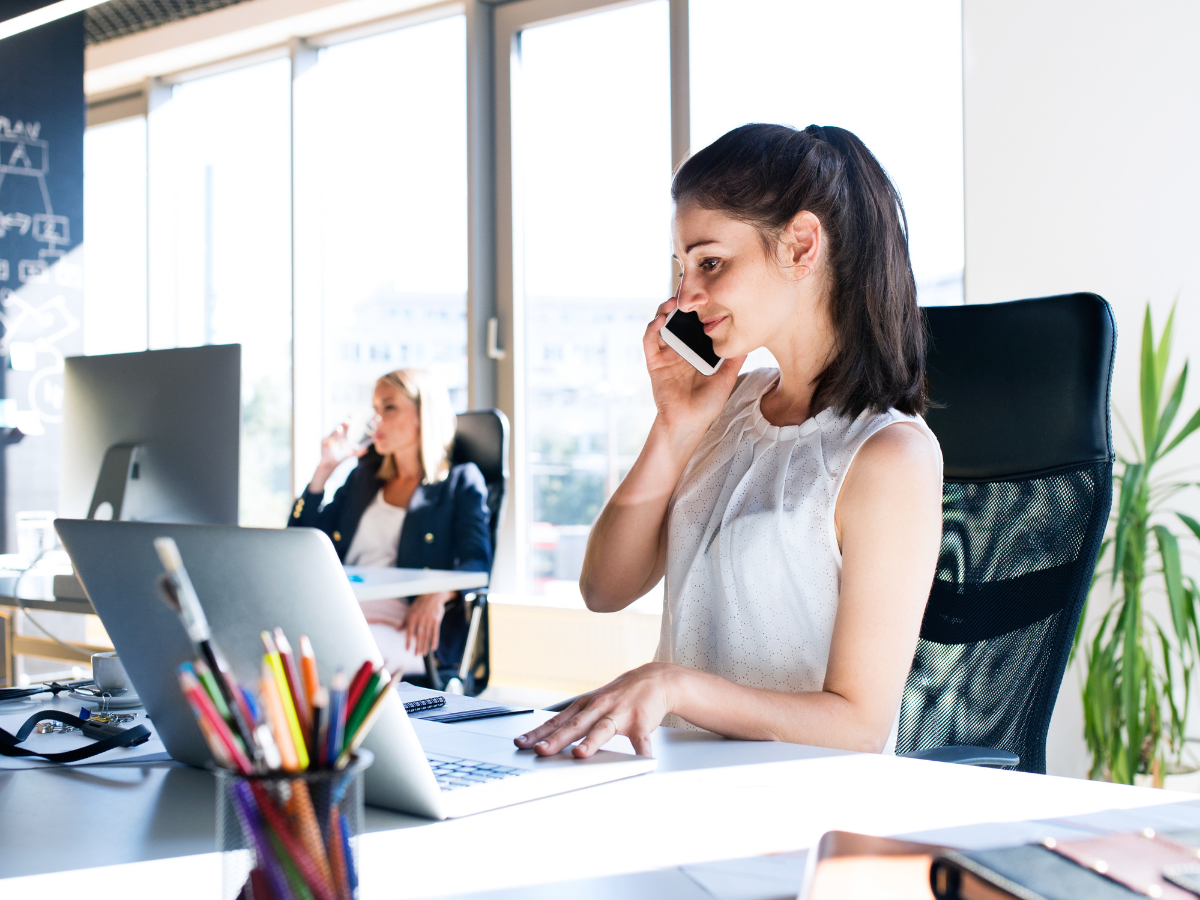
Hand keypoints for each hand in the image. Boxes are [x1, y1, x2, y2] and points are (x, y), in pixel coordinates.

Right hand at [309, 421, 366, 492]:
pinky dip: (327, 442)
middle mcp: (333, 437)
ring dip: (335, 432)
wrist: (328, 465)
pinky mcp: (322, 446)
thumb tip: (366, 449)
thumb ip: (357, 453)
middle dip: (341, 425)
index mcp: (340, 438)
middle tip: (346, 421)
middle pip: (337, 429)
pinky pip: (325, 443)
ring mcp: (327, 441)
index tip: (349, 418)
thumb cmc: (338, 458)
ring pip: (331, 434)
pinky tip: (329, 441)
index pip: (344, 429)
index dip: (346, 423)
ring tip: (339, 428)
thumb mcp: (348, 455)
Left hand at [402, 591, 451, 656]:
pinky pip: (436, 632)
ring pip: (427, 635)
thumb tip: (397, 631)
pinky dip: (435, 640)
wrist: (432, 595)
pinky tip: (433, 647)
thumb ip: (405, 622)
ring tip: (423, 654)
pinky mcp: (437, 619)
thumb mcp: (410, 611)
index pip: (410, 631)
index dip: (408, 641)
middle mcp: (421, 618)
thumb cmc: (419, 604)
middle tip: (416, 655)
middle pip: (419, 635)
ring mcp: (429, 619)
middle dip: (418, 646)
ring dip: (426, 645)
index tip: (407, 650)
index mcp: (412, 616)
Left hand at [513, 662, 676, 757]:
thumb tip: (546, 736)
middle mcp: (600, 708)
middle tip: (540, 750)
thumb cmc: (619, 695)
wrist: (654, 680)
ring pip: (603, 729)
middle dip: (556, 739)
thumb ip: (573, 720)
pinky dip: (640, 753)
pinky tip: (638, 764)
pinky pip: (640, 741)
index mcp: (585, 705)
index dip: (539, 733)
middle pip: (575, 725)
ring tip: (580, 753)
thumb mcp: (593, 702)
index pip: (557, 721)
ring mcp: (620, 714)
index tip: (521, 743)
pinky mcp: (641, 723)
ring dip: (591, 742)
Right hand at [644, 297, 745, 437]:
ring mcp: (666, 354)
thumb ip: (735, 357)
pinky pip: (649, 341)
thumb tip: (750, 338)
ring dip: (664, 310)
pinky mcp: (654, 362)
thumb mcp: (727, 377)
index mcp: (697, 350)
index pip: (696, 323)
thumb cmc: (707, 404)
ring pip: (661, 325)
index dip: (699, 308)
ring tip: (674, 301)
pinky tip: (661, 320)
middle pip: (678, 319)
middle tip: (688, 289)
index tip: (707, 293)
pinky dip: (652, 328)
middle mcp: (681, 349)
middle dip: (681, 303)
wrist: (688, 423)